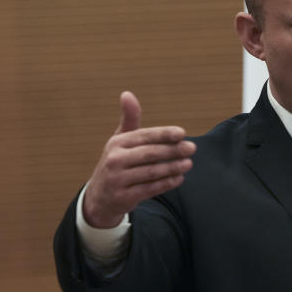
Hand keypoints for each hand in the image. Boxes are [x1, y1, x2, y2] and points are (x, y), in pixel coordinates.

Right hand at [82, 91, 195, 227]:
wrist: (99, 197)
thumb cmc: (117, 162)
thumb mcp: (120, 140)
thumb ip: (130, 119)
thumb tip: (127, 93)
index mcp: (117, 143)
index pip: (144, 136)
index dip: (164, 134)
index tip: (182, 133)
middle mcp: (115, 160)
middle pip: (149, 154)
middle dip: (173, 150)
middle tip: (192, 148)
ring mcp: (118, 180)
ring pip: (151, 172)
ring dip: (173, 167)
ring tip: (188, 163)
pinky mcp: (123, 197)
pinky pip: (150, 189)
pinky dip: (166, 183)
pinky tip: (179, 178)